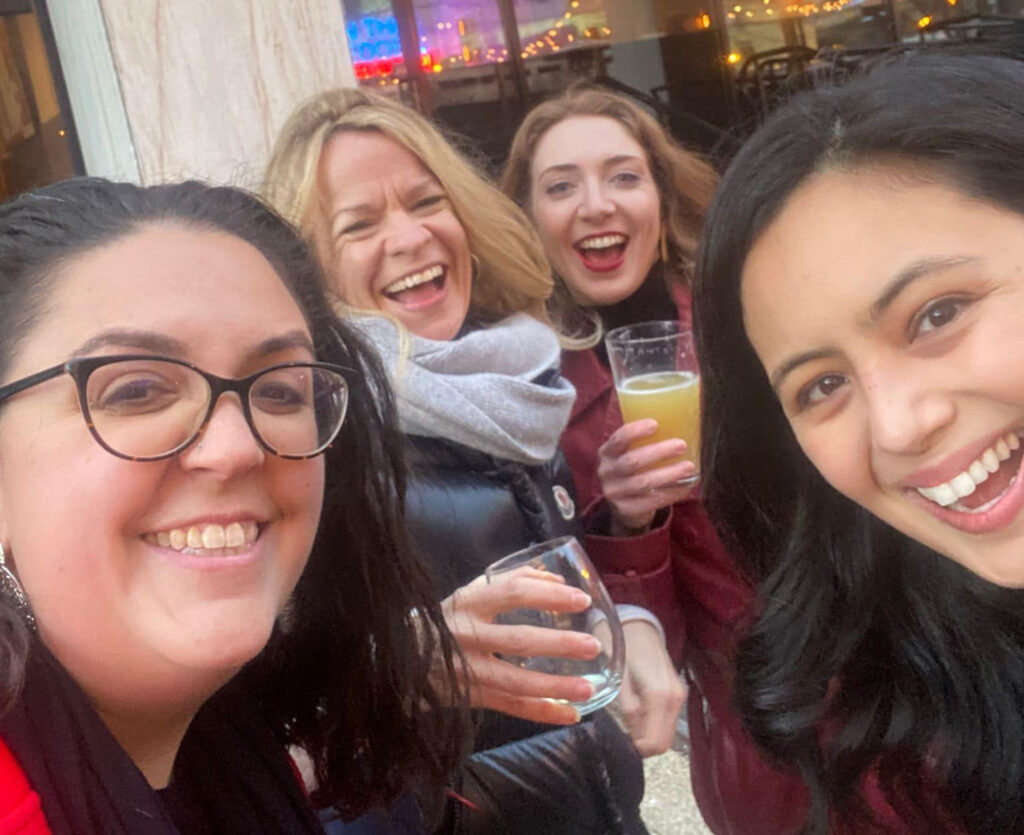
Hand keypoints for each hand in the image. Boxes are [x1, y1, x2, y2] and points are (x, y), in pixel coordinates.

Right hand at [440, 570, 601, 724]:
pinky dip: (542, 712)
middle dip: (558, 644)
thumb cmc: (447, 620)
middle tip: (592, 645)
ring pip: (516, 681)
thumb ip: (512, 580)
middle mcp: (468, 636)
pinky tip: (570, 713)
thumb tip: (555, 578)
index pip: (513, 593)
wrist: (401, 658)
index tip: (581, 601)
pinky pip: (510, 707)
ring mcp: (468, 671)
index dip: (549, 596)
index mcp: (469, 603)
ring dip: (554, 686)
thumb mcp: (471, 594)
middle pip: (518, 640)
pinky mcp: (471, 697)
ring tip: (588, 687)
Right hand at [598, 420, 697, 531]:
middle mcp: (606, 472)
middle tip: (681, 445)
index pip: (618, 439)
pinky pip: (651, 502)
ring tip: (688, 467)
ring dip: (668, 473)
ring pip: (643, 483)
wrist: (625, 505)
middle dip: (658, 452)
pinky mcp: (625, 510)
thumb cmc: (635, 470)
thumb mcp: (632, 452)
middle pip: (632, 461)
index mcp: (607, 452)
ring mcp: (614, 493)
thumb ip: (646, 440)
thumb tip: (681, 420)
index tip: (655, 424)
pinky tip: (685, 486)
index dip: (635, 431)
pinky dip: (670, 493)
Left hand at [618, 620, 685, 756]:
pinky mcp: (677, 693)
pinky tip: (635, 710)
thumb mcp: (617, 676)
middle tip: (619, 734)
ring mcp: (679, 695)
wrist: (638, 622)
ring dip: (646, 735)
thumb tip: (631, 736)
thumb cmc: (621, 644)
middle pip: (663, 743)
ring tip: (625, 719)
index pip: (654, 743)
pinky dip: (651, 724)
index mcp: (660, 696)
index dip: (634, 749)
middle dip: (641, 745)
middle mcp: (675, 698)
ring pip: (666, 734)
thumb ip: (627, 707)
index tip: (616, 741)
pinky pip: (666, 721)